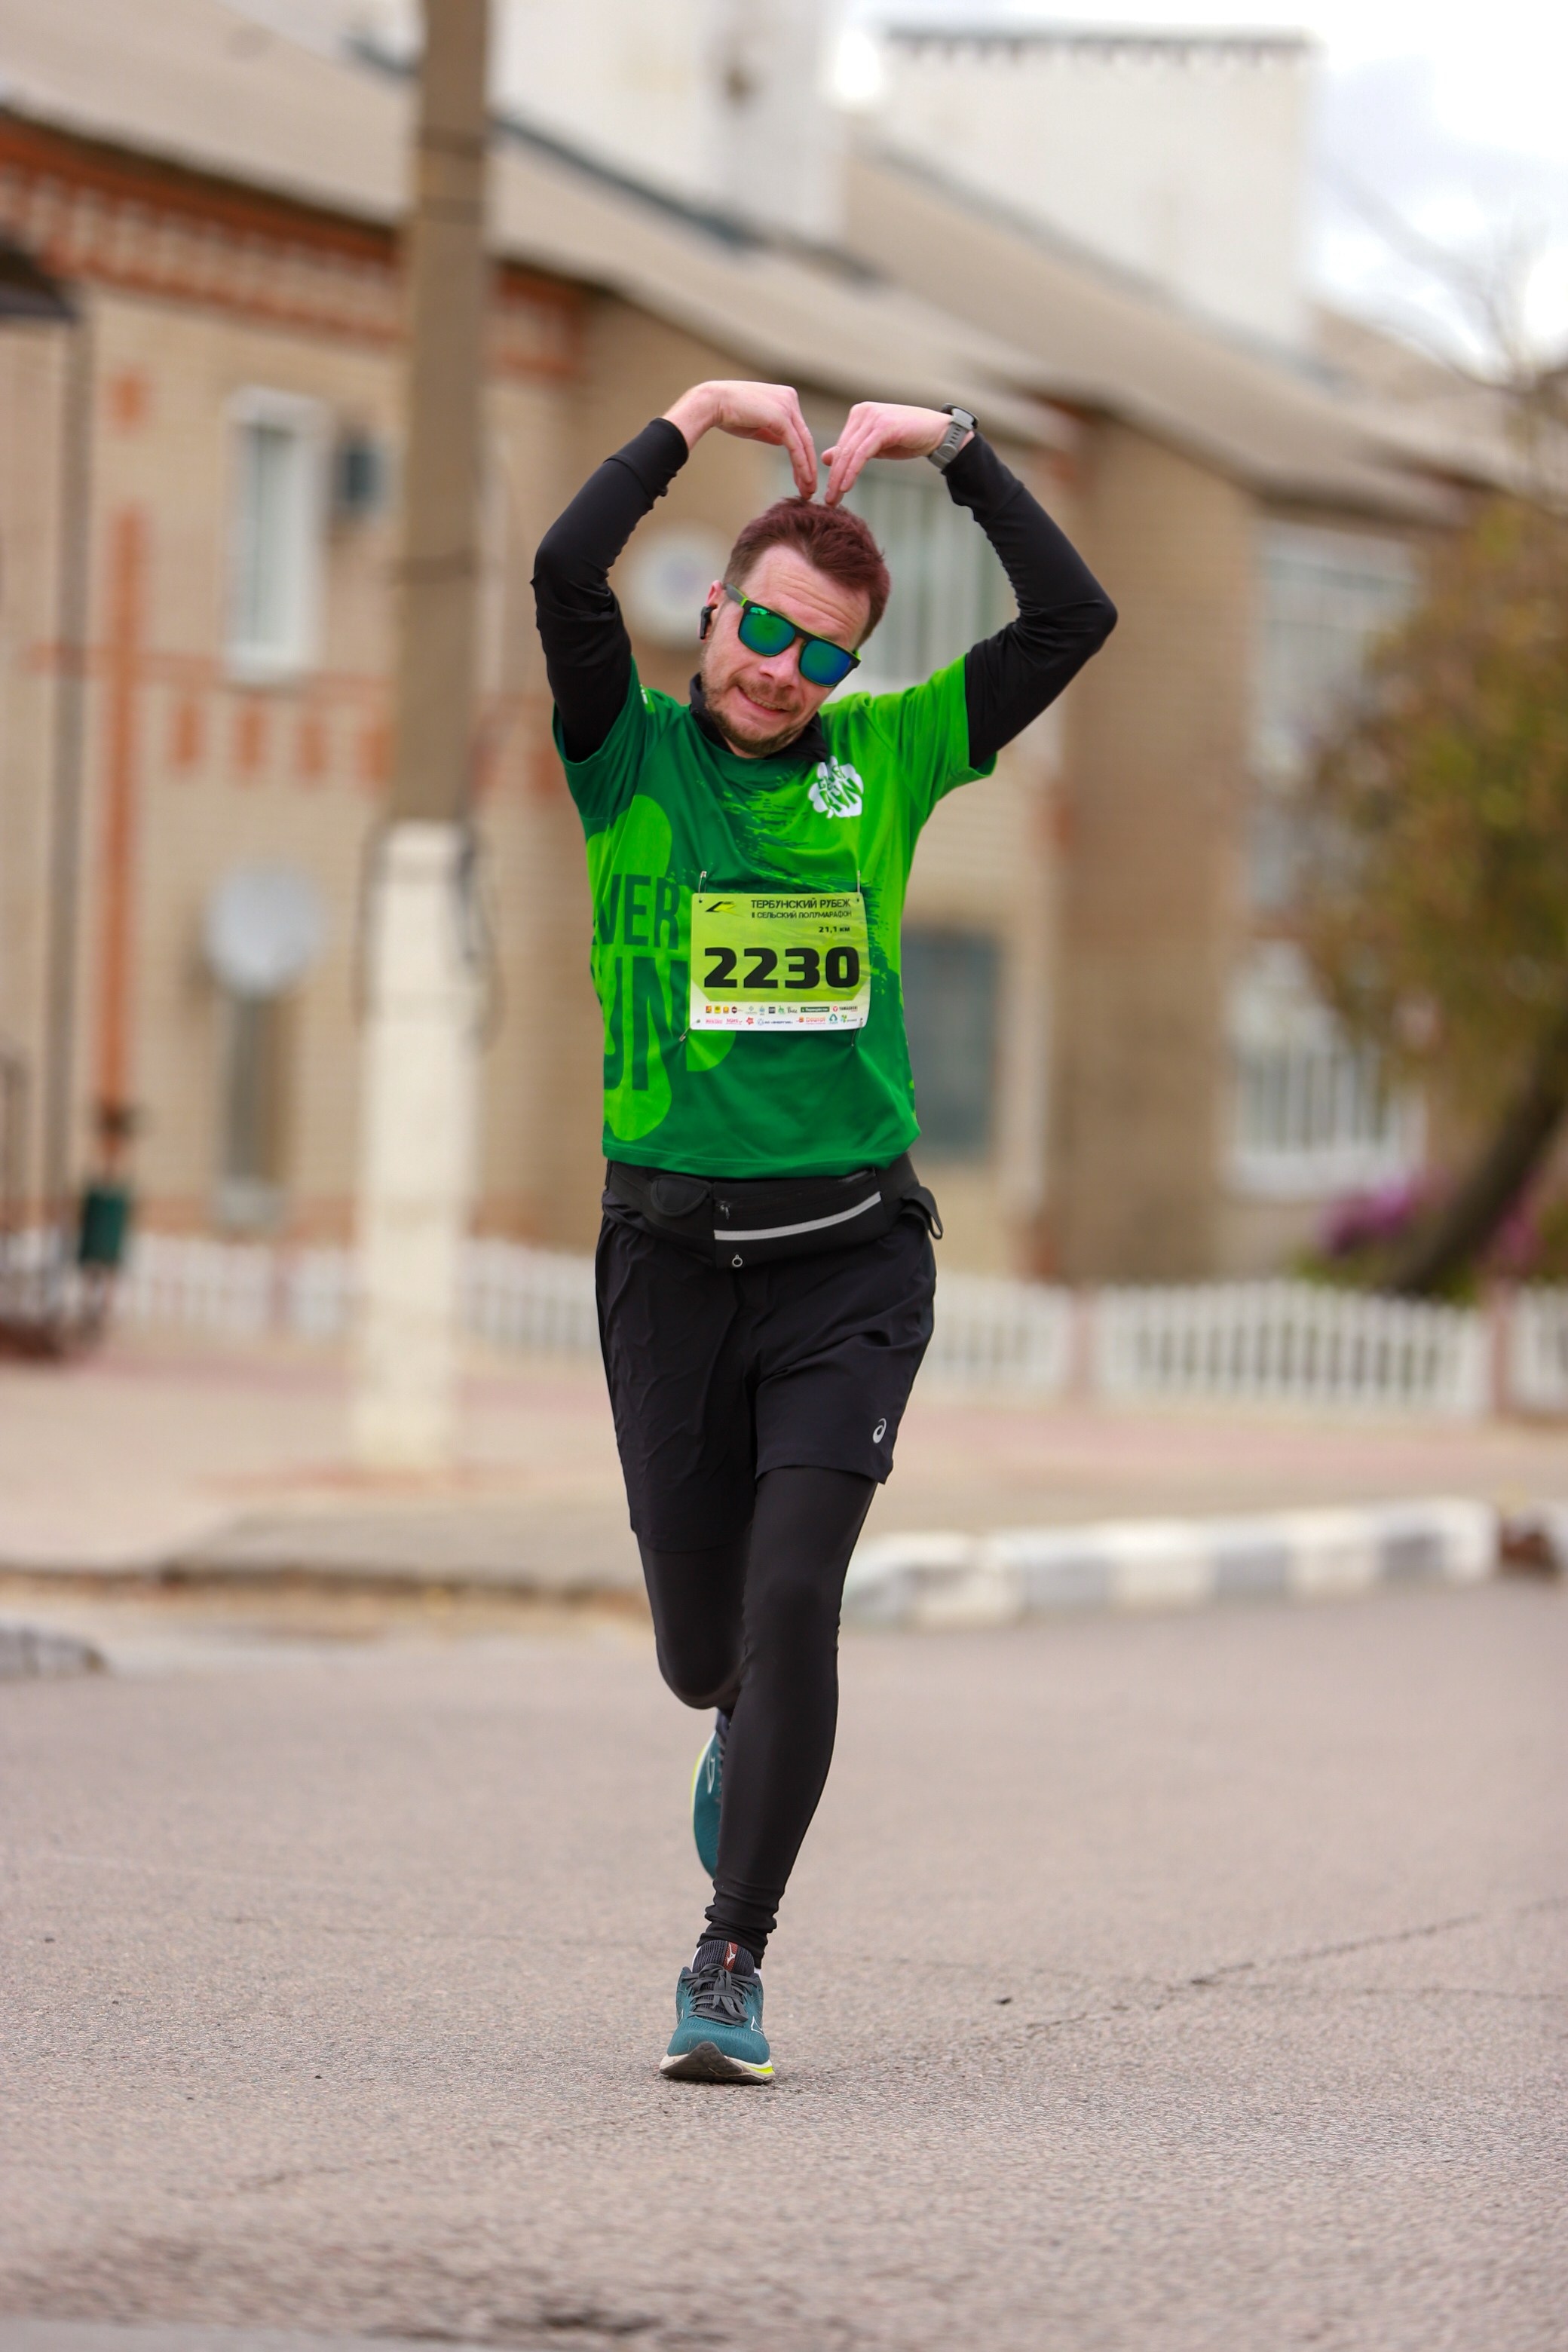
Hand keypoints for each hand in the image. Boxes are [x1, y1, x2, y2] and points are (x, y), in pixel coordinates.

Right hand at [663, 381, 816, 497]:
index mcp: (785, 398)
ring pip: (803, 444)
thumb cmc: (730, 413)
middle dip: (808, 466)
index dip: (803, 456)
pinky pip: (795, 446)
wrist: (713, 403)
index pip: (799, 432)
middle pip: (805, 438)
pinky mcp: (782, 417)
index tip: (803, 478)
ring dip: (807, 469)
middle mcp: (790, 398)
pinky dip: (801, 465)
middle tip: (810, 488)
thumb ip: (773, 433)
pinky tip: (803, 480)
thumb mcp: (758, 425)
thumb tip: (784, 443)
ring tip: (808, 490)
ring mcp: (787, 406)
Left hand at [821, 403, 963, 505]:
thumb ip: (852, 451)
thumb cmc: (908, 439)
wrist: (936, 432)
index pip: (841, 446)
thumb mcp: (875, 447)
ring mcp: (872, 417)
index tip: (828, 493)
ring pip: (849, 452)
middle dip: (833, 477)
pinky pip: (862, 453)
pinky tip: (846, 486)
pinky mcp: (883, 426)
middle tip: (828, 501)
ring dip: (840, 478)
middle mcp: (862, 412)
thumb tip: (826, 458)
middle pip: (842, 450)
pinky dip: (852, 471)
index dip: (833, 470)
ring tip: (834, 498)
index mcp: (859, 414)